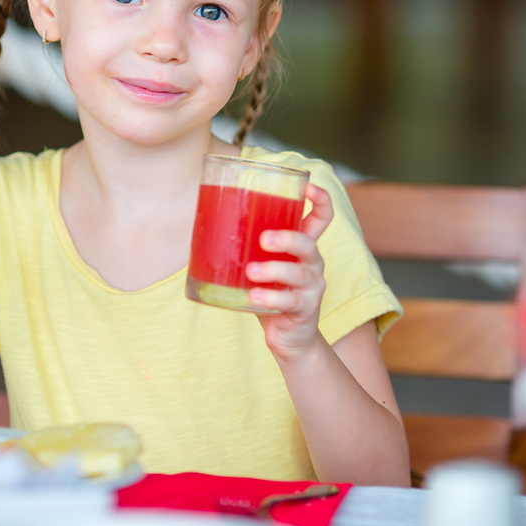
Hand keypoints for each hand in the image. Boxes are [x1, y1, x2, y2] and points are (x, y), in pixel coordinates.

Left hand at [246, 183, 333, 360]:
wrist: (290, 338)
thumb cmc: (271, 293)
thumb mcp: (262, 265)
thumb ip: (247, 246)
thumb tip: (202, 221)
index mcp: (303, 248)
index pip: (322, 218)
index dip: (321, 200)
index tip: (308, 187)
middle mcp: (312, 264)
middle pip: (309, 244)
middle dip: (287, 238)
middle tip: (262, 239)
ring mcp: (311, 288)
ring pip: (298, 274)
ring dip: (274, 270)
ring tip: (251, 272)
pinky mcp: (305, 310)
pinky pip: (290, 302)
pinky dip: (270, 298)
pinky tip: (253, 297)